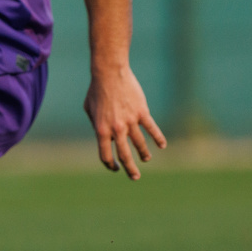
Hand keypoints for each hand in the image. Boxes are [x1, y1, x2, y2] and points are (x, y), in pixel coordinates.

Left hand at [84, 64, 166, 179]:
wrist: (109, 73)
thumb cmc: (96, 91)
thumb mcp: (89, 110)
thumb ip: (96, 125)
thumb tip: (104, 136)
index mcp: (101, 130)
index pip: (106, 155)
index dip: (110, 165)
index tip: (115, 168)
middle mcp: (116, 129)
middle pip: (124, 155)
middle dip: (130, 169)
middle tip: (135, 177)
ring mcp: (130, 121)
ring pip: (140, 144)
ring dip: (144, 154)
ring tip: (146, 159)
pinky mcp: (142, 113)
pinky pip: (152, 129)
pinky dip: (158, 138)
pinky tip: (162, 145)